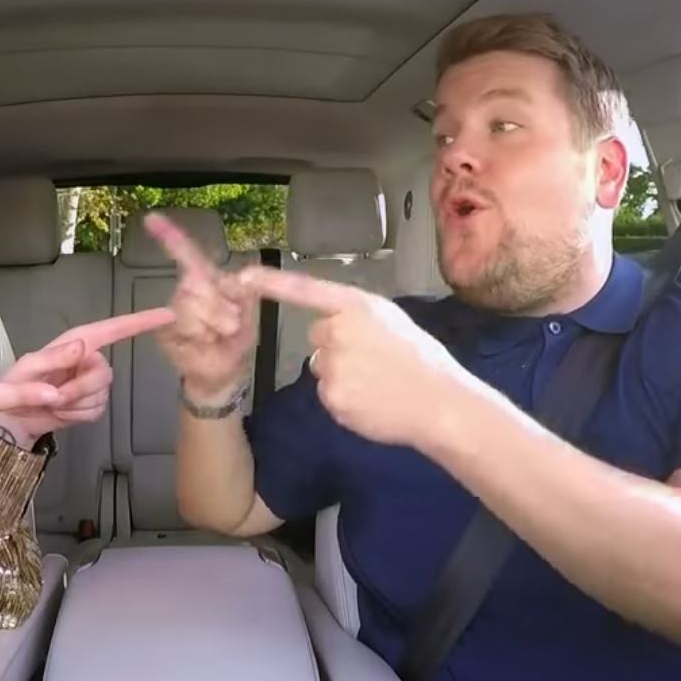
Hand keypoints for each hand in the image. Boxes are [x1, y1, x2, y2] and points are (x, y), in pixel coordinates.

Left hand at [0, 308, 175, 445]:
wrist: (9, 420)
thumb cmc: (11, 387)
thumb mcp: (27, 369)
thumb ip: (54, 358)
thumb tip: (84, 347)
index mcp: (76, 343)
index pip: (115, 329)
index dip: (141, 322)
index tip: (169, 315)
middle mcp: (88, 359)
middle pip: (104, 375)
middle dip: (79, 391)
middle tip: (55, 397)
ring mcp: (91, 383)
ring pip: (101, 395)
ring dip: (75, 406)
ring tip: (54, 405)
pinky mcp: (91, 404)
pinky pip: (97, 411)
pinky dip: (77, 417)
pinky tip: (62, 414)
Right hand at [145, 212, 257, 402]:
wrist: (223, 374)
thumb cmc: (234, 341)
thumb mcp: (249, 313)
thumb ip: (245, 290)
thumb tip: (239, 276)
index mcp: (208, 280)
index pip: (188, 253)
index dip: (170, 236)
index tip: (152, 219)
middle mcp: (187, 291)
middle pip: (194, 281)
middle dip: (218, 305)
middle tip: (230, 325)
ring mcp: (174, 309)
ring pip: (189, 303)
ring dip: (212, 322)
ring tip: (217, 335)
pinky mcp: (164, 329)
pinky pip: (181, 323)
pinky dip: (198, 334)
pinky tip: (202, 342)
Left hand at [238, 266, 467, 447]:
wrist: (439, 403)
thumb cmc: (422, 359)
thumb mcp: (391, 320)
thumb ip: (357, 318)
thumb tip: (329, 328)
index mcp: (357, 306)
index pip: (305, 290)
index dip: (271, 283)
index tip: (241, 277)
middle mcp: (338, 331)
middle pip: (318, 336)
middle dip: (336, 347)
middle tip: (373, 360)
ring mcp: (332, 366)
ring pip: (322, 367)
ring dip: (341, 375)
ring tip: (377, 383)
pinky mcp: (331, 398)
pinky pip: (328, 394)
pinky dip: (345, 400)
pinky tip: (371, 401)